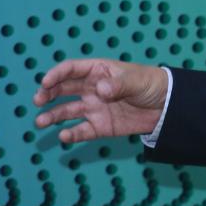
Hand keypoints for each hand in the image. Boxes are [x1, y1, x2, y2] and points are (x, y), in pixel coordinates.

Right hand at [33, 58, 167, 143]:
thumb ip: (119, 84)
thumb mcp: (137, 80)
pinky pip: (82, 131)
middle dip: (47, 94)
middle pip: (63, 89)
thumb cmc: (152, 84)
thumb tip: (100, 90)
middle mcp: (91, 89)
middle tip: (38, 100)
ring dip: (52, 116)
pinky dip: (71, 134)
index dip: (57, 74)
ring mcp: (94, 108)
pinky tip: (64, 136)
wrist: (167, 107)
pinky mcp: (100, 126)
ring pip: (67, 111)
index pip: (72, 69)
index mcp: (98, 71)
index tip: (45, 82)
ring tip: (40, 122)